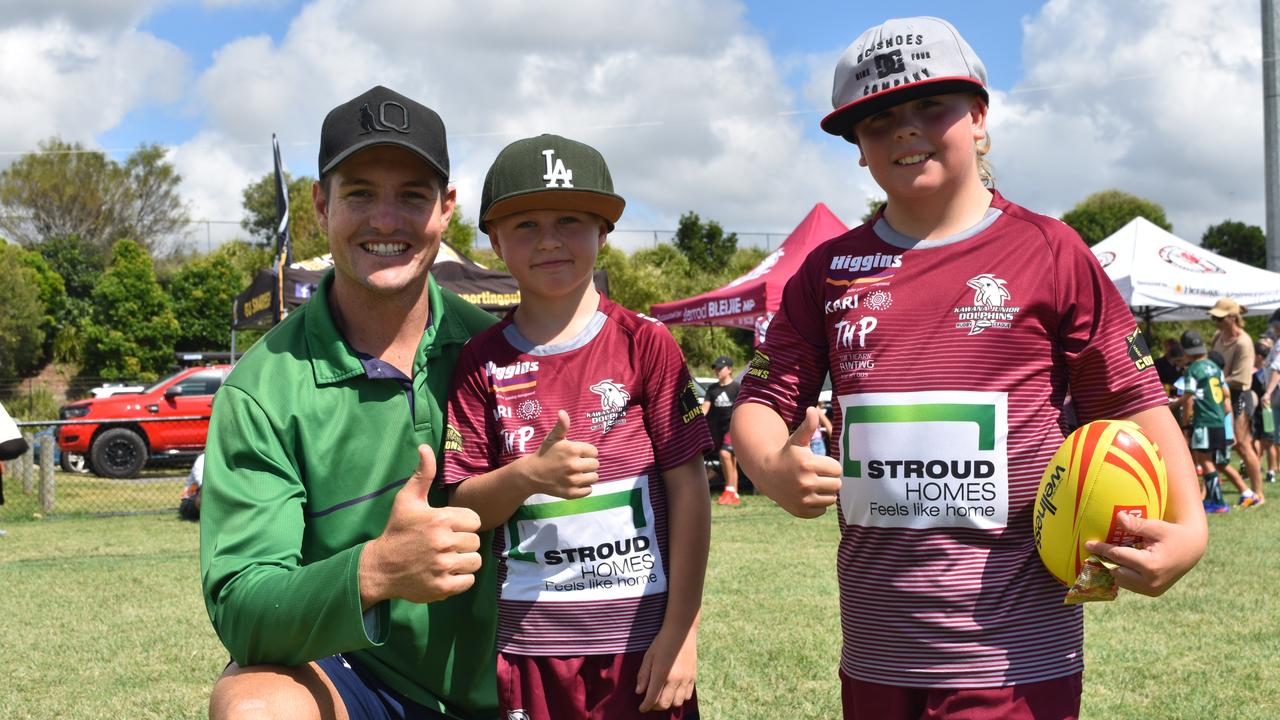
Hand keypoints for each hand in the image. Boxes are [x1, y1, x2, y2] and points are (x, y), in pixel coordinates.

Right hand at [359, 445, 482, 606]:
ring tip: (447, 558)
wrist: (380, 567)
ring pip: (475, 562)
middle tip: (445, 544)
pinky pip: (468, 581)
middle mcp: (444, 543)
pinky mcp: (443, 587)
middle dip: (463, 542)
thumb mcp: (407, 500)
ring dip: (464, 561)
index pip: (474, 521)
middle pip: (475, 541)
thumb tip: (425, 447)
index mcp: (440, 519)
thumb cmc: (397, 530)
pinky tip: (445, 573)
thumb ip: (422, 474)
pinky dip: (460, 579)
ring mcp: (444, 567)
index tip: (449, 527)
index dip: (463, 524)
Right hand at [524, 410, 599, 499]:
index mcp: (573, 450)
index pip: (594, 452)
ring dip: (588, 475)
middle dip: (588, 463)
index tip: (578, 454)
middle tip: (577, 464)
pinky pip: (589, 490)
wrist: (531, 474)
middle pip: (596, 465)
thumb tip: (563, 412)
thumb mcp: (552, 438)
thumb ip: (562, 425)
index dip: (587, 452)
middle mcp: (574, 465)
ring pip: (594, 478)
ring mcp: (573, 481)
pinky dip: (584, 487)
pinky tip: (575, 482)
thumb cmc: (544, 453)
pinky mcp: (571, 493)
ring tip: (577, 473)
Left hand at [636, 626, 696, 711]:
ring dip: (668, 703)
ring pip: (677, 702)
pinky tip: (674, 692)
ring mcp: (686, 679)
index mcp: (661, 674)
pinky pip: (687, 695)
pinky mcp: (693, 677)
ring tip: (663, 697)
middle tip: (650, 703)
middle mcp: (675, 679)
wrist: (681, 632)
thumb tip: (639, 691)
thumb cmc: (662, 642)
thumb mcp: (648, 656)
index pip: (652, 698)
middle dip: (655, 707)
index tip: (642, 708)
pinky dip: (680, 698)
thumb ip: (643, 675)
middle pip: (665, 704)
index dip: (645, 706)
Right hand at [761, 407, 842, 517]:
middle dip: (829, 479)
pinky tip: (806, 495)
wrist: (766, 474)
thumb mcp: (796, 440)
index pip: (837, 469)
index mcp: (807, 464)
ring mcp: (803, 499)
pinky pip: (823, 510)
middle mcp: (805, 483)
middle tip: (815, 475)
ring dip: (825, 492)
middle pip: (837, 484)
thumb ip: (808, 426)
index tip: (817, 464)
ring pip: (832, 498)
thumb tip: (813, 409)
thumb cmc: (787, 454)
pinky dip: (817, 504)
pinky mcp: (801, 511)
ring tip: (812, 485)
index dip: (829, 466)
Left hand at [1084, 511, 1205, 596]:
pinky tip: (1115, 563)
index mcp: (1151, 565)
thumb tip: (1118, 517)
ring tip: (1102, 556)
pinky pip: (1130, 585)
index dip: (1101, 549)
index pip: (1119, 557)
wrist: (1192, 550)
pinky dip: (1122, 575)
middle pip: (1117, 572)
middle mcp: (1151, 582)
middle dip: (1104, 561)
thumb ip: (1137, 524)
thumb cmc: (1173, 534)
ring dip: (1112, 569)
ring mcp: (1152, 590)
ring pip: (1122, 581)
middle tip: (1092, 550)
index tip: (1087, 544)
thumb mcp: (1157, 527)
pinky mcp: (1152, 592)